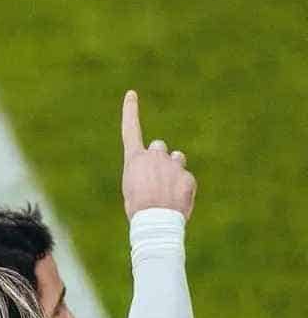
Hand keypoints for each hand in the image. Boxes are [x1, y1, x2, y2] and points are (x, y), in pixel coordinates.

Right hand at [120, 90, 196, 219]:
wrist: (155, 222)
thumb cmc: (138, 209)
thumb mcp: (133, 188)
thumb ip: (146, 172)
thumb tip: (163, 169)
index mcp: (135, 160)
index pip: (131, 130)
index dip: (131, 112)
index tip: (131, 94)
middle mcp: (154, 156)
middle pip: (158, 147)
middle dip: (159, 158)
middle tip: (156, 179)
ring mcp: (172, 164)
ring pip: (176, 158)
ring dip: (173, 169)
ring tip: (167, 190)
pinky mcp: (187, 176)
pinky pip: (185, 177)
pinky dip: (182, 188)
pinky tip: (175, 201)